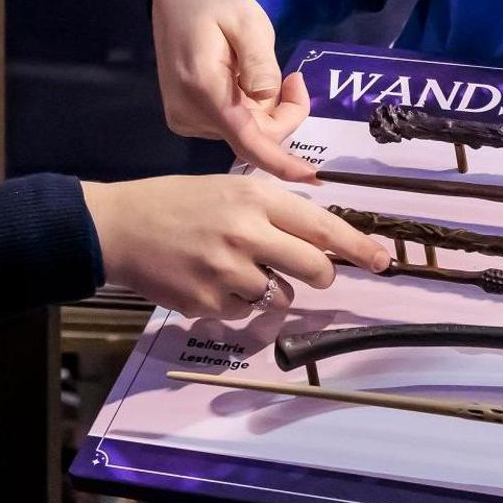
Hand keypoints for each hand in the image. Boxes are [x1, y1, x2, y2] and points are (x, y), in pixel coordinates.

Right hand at [81, 174, 389, 317]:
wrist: (121, 227)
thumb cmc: (178, 203)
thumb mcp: (230, 189)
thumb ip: (274, 210)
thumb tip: (321, 237)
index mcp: (256, 198)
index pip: (321, 225)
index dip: (356, 247)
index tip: (381, 261)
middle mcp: (247, 233)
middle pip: (314, 269)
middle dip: (320, 275)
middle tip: (311, 273)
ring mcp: (228, 271)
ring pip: (281, 296)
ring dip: (271, 289)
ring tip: (237, 267)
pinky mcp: (209, 302)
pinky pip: (245, 312)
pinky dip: (237, 302)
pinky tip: (211, 280)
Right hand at [152, 0, 318, 180]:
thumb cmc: (215, 2)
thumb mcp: (248, 20)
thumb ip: (260, 62)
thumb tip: (269, 99)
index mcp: (203, 89)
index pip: (247, 140)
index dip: (282, 163)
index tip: (312, 177)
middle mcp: (190, 114)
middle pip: (254, 137)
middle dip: (283, 113)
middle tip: (294, 78)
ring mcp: (186, 120)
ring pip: (246, 133)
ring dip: (266, 110)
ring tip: (261, 69)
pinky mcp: (187, 119)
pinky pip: (233, 126)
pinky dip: (250, 111)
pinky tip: (242, 80)